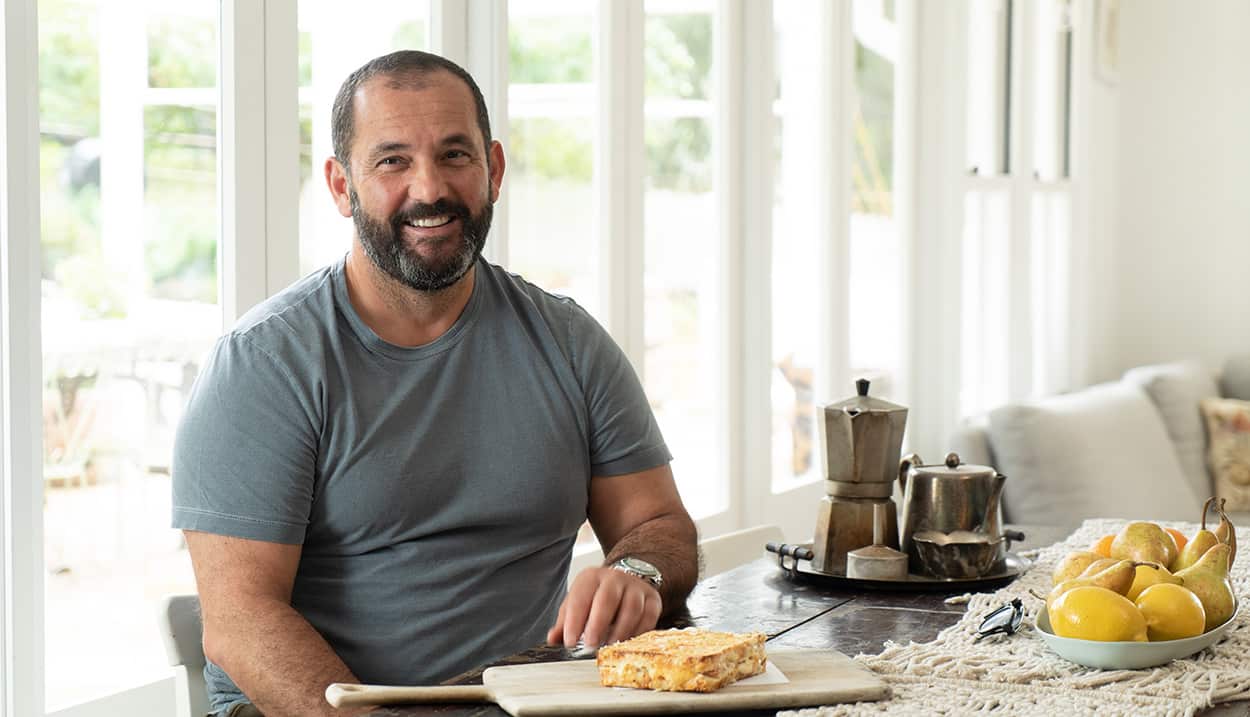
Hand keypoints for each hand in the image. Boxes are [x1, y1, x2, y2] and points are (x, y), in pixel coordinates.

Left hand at [546, 566, 662, 648]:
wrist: (625, 581)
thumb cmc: (597, 596)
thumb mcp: (578, 603)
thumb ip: (565, 622)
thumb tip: (553, 638)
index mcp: (591, 577)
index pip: (581, 597)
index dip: (574, 621)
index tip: (569, 641)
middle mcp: (614, 578)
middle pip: (607, 599)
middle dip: (598, 624)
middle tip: (590, 645)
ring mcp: (636, 587)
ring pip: (631, 608)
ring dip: (620, 631)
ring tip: (609, 647)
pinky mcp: (652, 598)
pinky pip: (649, 616)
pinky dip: (639, 632)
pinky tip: (628, 643)